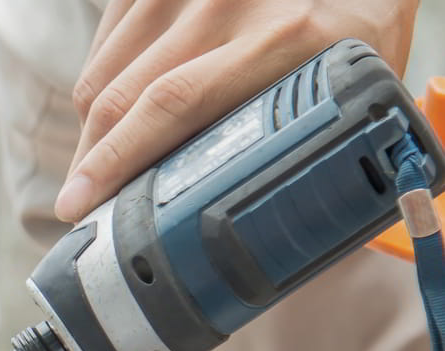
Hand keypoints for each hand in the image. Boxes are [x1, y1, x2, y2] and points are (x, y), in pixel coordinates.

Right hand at [57, 0, 418, 221]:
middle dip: (90, 164)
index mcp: (288, 36)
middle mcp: (230, 1)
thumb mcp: (365, 75)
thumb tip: (290, 233)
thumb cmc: (361, 12)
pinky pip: (103, 46)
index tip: (85, 208)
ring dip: (92, 133)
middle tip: (79, 207)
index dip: (117, 162)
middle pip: (121, 97)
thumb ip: (329, 138)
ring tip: (102, 169)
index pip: (173, 104)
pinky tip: (117, 115)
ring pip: (101, 76)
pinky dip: (100, 88)